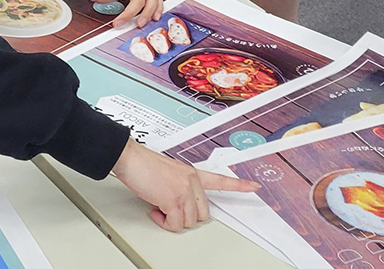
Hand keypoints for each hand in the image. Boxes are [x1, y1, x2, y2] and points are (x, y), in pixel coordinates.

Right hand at [112, 139, 259, 231]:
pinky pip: (174, 224)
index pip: (220, 180)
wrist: (130, 158)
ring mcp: (184, 190)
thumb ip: (179, 186)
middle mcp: (191, 181)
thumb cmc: (143, 165)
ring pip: (188, 221)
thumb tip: (175, 204)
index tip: (253, 186)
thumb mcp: (168, 173)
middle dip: (185, 217)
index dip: (238, 185)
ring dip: (171, 220)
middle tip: (168, 209)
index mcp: (192, 173)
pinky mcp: (173, 199)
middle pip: (202, 213)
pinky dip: (163, 222)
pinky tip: (155, 211)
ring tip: (158, 207)